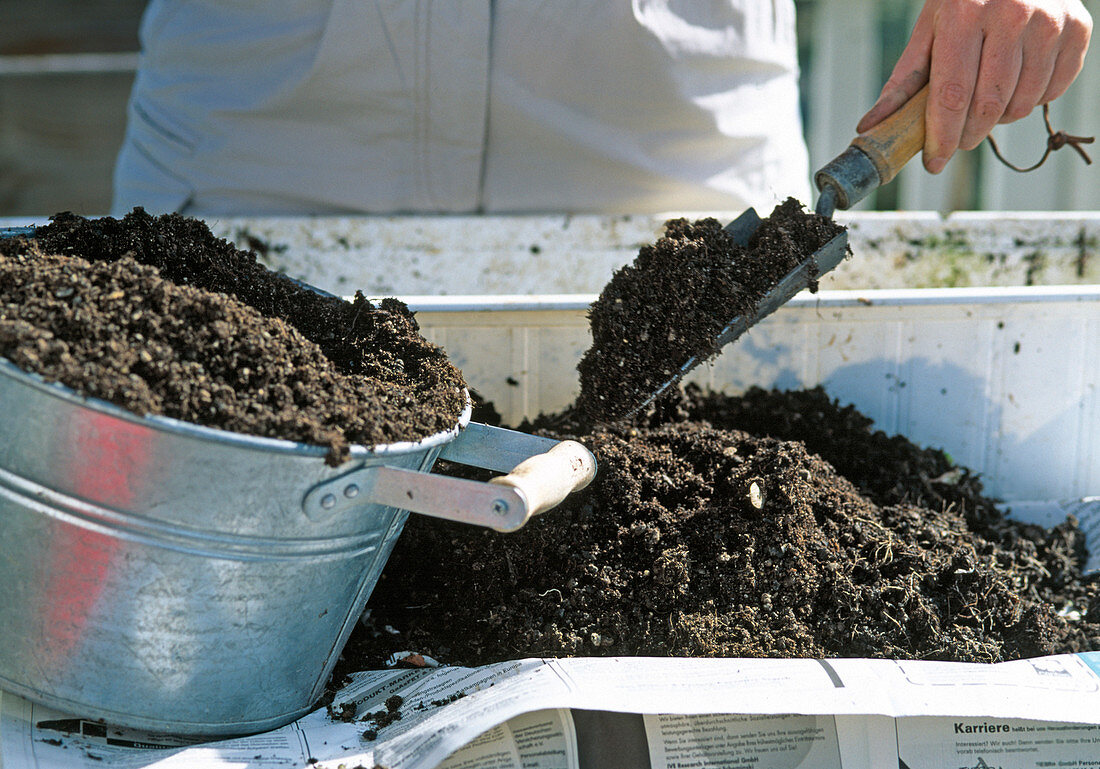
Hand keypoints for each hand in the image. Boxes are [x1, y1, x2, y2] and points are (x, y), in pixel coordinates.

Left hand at [857, 0, 1091, 173]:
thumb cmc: (964, 1)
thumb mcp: (929, 30)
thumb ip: (904, 81)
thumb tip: (871, 127)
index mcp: (964, 15)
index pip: (952, 95)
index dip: (942, 137)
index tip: (933, 163)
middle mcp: (1011, 15)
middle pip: (987, 105)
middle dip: (968, 135)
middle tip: (958, 139)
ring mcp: (1048, 22)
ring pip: (1022, 104)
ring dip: (1000, 119)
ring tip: (986, 103)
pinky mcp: (1077, 28)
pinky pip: (1052, 91)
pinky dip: (1032, 101)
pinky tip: (1016, 85)